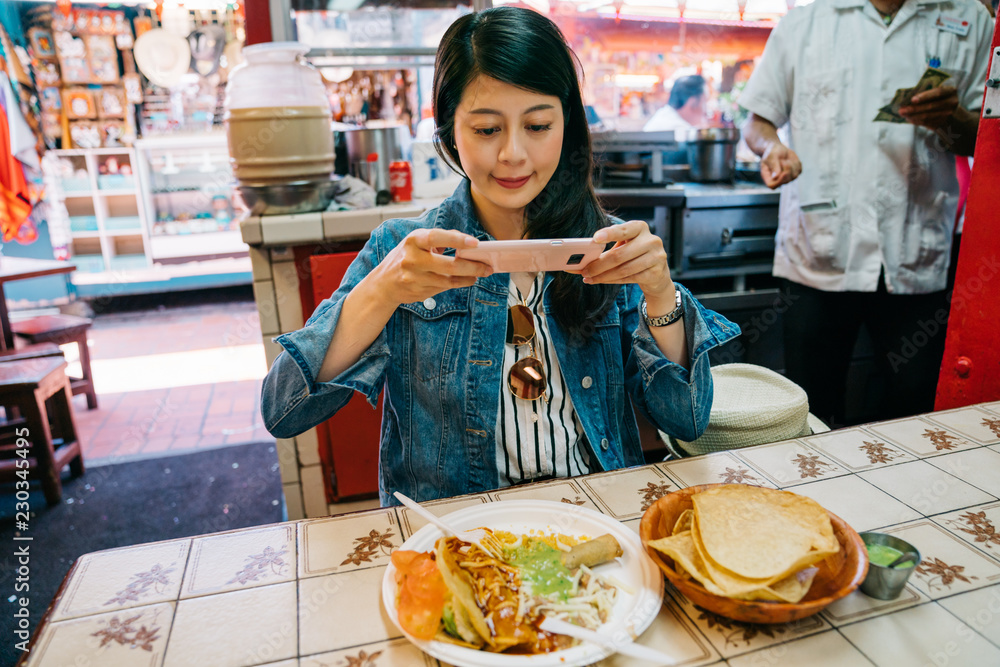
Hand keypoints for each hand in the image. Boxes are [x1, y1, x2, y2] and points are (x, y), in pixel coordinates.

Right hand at [371, 228, 491, 305]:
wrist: (384, 283)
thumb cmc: (406, 257)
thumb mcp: (417, 242)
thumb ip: (440, 238)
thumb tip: (465, 239)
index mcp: (413, 240)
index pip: (436, 237)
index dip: (456, 239)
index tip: (475, 243)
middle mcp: (412, 259)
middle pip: (448, 265)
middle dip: (472, 267)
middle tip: (487, 266)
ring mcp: (415, 278)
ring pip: (449, 280)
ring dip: (469, 277)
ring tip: (481, 273)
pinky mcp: (419, 292)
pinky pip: (445, 288)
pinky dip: (459, 284)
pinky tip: (468, 280)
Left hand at [582, 220, 673, 305]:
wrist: (658, 274)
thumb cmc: (635, 255)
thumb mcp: (624, 245)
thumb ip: (608, 248)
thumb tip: (581, 258)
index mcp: (640, 228)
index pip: (623, 230)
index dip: (609, 234)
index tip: (595, 238)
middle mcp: (651, 240)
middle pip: (619, 255)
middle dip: (598, 265)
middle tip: (583, 270)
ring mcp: (655, 257)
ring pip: (622, 269)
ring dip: (602, 276)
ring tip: (589, 278)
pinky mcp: (655, 274)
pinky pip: (628, 279)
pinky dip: (611, 281)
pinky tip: (601, 281)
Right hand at [759, 142, 801, 188]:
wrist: (778, 149)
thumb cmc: (771, 153)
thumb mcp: (771, 157)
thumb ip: (773, 166)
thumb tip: (776, 177)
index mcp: (768, 177)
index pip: (772, 186)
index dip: (779, 181)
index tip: (783, 172)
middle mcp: (778, 180)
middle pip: (786, 180)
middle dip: (787, 168)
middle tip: (782, 160)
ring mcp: (787, 178)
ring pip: (794, 176)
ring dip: (791, 165)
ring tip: (785, 159)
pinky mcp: (795, 173)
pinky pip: (799, 170)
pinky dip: (796, 163)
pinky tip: (790, 160)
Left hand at [899, 85, 958, 129]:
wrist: (950, 110)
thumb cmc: (937, 97)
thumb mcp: (936, 91)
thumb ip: (926, 92)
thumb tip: (907, 99)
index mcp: (950, 91)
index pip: (938, 93)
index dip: (925, 96)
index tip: (912, 100)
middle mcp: (952, 102)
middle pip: (931, 106)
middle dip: (914, 109)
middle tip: (901, 110)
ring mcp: (949, 114)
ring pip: (928, 116)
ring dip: (913, 116)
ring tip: (903, 114)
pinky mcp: (943, 123)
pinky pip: (927, 123)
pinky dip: (916, 121)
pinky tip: (909, 118)